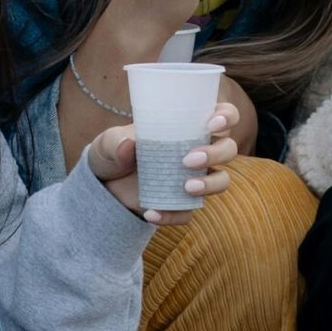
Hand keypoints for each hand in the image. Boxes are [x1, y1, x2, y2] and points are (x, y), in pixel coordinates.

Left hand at [85, 104, 239, 223]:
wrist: (103, 186)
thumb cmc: (112, 152)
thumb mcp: (107, 142)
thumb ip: (115, 141)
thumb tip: (129, 146)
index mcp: (189, 126)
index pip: (223, 115)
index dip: (227, 116)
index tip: (211, 123)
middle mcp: (199, 150)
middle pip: (228, 149)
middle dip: (217, 153)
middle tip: (189, 159)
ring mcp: (194, 178)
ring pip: (222, 180)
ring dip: (210, 184)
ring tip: (186, 187)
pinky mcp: (183, 204)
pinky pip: (189, 213)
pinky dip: (172, 215)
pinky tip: (151, 213)